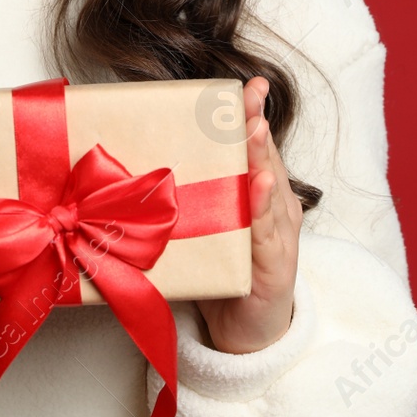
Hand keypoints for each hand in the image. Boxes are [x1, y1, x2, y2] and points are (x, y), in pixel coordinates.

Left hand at [195, 77, 300, 353]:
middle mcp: (274, 206)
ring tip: (254, 128)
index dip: (252, 113)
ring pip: (268, 187)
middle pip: (265, 157)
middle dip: (255, 123)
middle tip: (250, 93)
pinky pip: (265, 231)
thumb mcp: (205, 226)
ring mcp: (278, 233)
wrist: (247, 333)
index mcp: (258, 192)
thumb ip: (189, 196)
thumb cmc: (224, 274)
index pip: (254, 145)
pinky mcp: (275, 264)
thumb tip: (137, 165)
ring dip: (260, 157)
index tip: (249, 83)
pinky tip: (262, 185)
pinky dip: (263, 207)